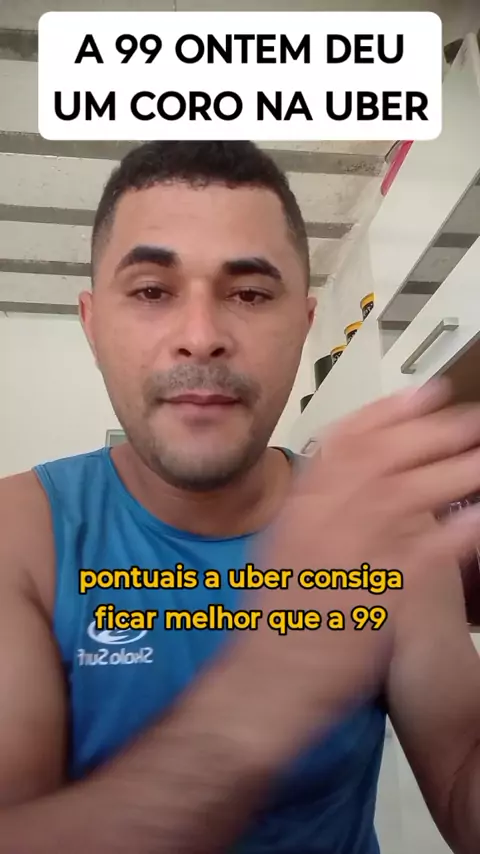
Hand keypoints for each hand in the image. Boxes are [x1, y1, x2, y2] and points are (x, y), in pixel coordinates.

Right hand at [232, 382, 479, 743]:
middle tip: (466, 417)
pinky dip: (453, 535)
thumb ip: (319, 506)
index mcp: (299, 506)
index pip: (345, 442)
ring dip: (451, 471)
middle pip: (381, 459)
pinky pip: (421, 558)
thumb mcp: (285, 545)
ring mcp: (348, 556)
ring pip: (405, 497)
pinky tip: (478, 519)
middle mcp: (321, 522)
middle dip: (429, 431)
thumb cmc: (277, 616)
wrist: (269, 678)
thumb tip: (352, 474)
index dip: (388, 412)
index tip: (424, 393)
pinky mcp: (373, 595)